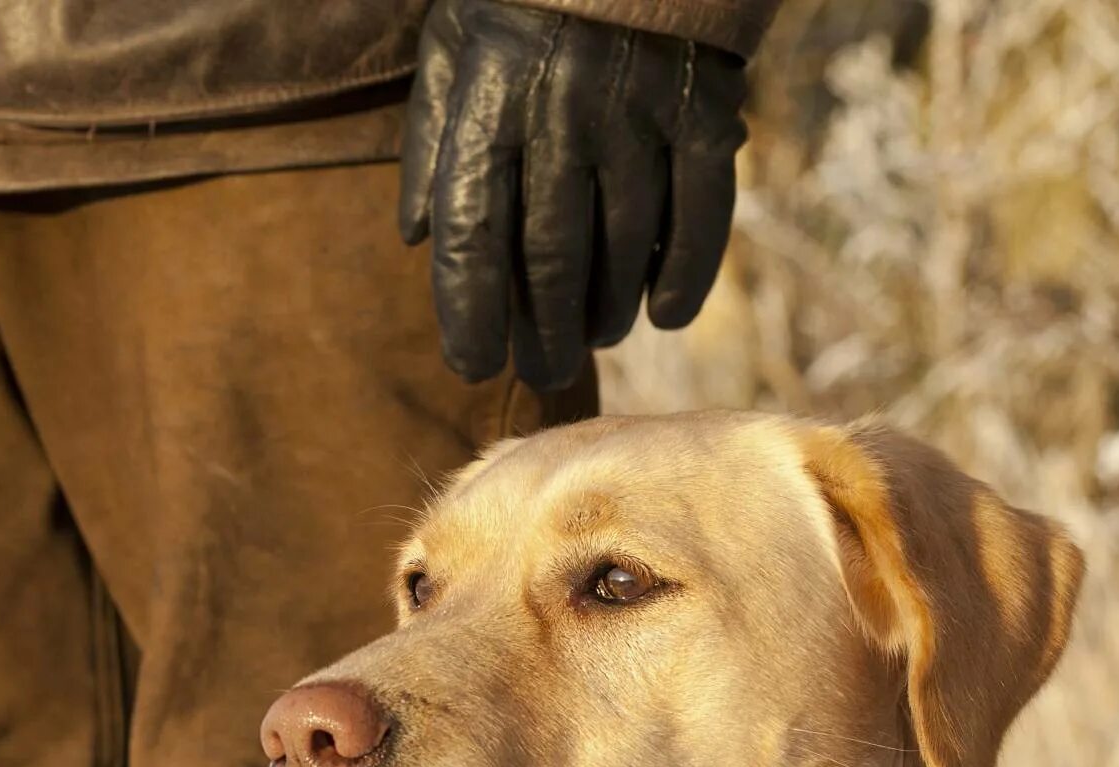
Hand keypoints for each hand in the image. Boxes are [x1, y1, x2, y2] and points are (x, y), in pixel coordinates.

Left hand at [399, 0, 748, 388]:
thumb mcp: (451, 46)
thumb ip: (431, 140)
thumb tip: (416, 237)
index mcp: (491, 106)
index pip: (470, 237)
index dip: (468, 313)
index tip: (472, 363)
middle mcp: (562, 117)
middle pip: (550, 258)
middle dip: (544, 330)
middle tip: (543, 367)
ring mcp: (638, 116)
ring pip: (623, 246)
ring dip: (607, 308)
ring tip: (594, 335)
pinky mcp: (702, 112)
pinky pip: (700, 215)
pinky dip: (684, 275)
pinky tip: (665, 314)